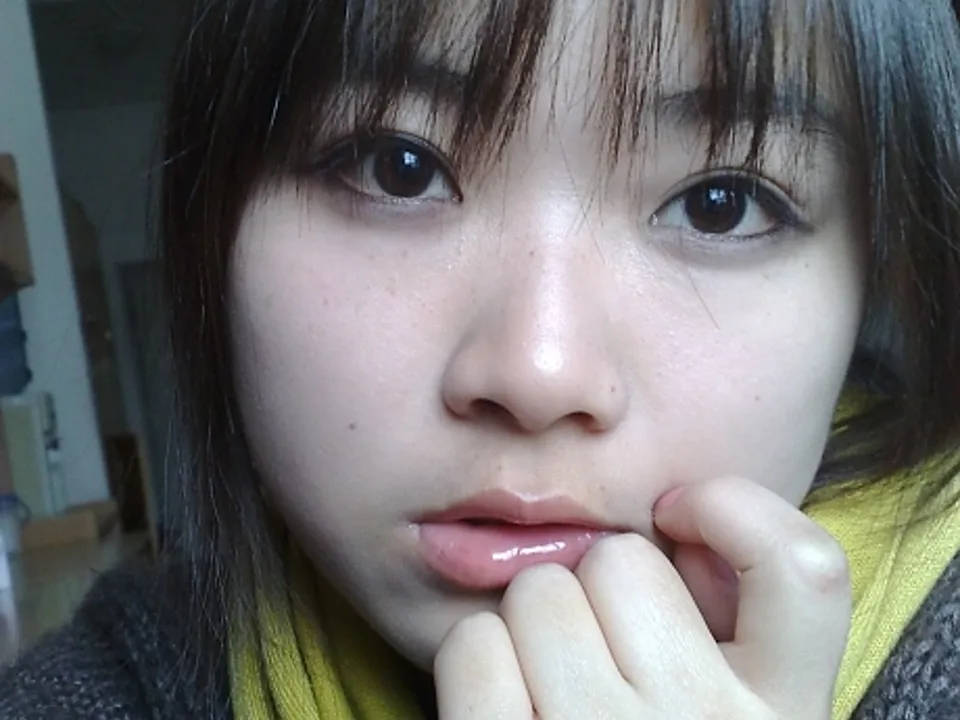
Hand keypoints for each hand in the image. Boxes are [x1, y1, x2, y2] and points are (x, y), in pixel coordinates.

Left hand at [433, 477, 851, 718]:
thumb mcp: (734, 713)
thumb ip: (726, 627)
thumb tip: (670, 523)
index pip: (804, 565)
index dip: (733, 510)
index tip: (677, 519)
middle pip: (617, 562)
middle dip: (596, 588)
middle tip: (599, 651)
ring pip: (539, 592)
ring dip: (531, 624)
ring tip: (552, 686)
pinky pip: (475, 647)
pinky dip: (478, 661)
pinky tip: (505, 706)